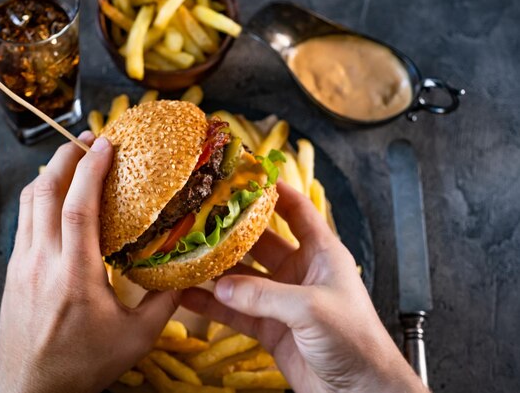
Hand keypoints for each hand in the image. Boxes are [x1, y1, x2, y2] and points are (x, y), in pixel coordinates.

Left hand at [0, 132, 179, 392]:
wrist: (31, 390)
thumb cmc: (82, 366)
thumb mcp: (135, 339)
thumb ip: (164, 304)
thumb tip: (188, 275)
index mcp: (74, 276)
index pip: (78, 208)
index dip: (91, 169)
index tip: (104, 144)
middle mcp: (42, 262)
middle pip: (44, 192)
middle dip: (65, 157)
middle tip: (86, 139)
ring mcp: (22, 265)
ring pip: (28, 202)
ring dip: (49, 173)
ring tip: (72, 159)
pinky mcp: (14, 272)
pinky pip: (23, 220)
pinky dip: (39, 197)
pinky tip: (56, 198)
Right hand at [182, 182, 426, 392]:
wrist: (359, 391)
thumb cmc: (354, 340)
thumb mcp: (311, 309)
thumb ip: (265, 296)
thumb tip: (222, 285)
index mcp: (321, 253)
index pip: (298, 211)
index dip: (275, 191)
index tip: (246, 175)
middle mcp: (299, 271)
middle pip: (259, 242)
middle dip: (232, 232)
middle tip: (200, 219)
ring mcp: (281, 300)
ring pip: (242, 278)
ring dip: (216, 270)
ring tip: (186, 256)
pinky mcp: (269, 327)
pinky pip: (235, 311)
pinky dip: (212, 304)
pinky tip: (189, 296)